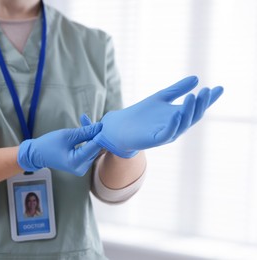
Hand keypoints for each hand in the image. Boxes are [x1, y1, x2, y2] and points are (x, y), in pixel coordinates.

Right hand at [17, 123, 102, 175]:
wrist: (37, 154)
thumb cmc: (49, 144)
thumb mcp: (67, 135)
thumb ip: (85, 132)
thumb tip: (100, 127)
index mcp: (76, 162)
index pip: (94, 147)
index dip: (100, 134)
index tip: (103, 122)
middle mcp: (81, 168)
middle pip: (95, 148)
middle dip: (94, 133)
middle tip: (90, 119)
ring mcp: (82, 168)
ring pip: (92, 148)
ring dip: (91, 135)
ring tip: (85, 120)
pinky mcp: (81, 164)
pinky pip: (88, 150)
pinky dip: (87, 140)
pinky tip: (85, 128)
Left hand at [83, 76, 223, 157]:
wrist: (121, 128)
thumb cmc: (142, 114)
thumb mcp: (161, 97)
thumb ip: (177, 89)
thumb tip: (196, 78)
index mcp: (179, 116)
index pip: (197, 107)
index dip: (209, 99)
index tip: (220, 88)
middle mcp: (177, 126)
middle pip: (193, 115)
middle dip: (201, 104)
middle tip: (206, 90)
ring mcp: (167, 133)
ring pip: (183, 124)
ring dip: (189, 111)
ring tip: (193, 96)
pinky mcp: (155, 140)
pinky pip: (167, 133)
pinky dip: (173, 124)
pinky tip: (176, 113)